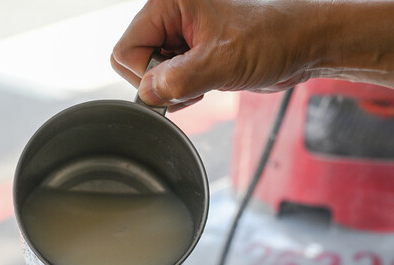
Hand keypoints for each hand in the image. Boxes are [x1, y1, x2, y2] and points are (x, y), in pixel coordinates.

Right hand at [111, 0, 319, 108]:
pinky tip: (205, 85)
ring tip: (204, 81)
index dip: (146, 75)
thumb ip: (178, 80)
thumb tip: (148, 94)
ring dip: (172, 89)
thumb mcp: (221, 62)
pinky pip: (167, 79)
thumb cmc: (269, 39)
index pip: (125, 50)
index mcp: (168, 2)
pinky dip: (182, 91)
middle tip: (192, 82)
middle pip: (133, 63)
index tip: (178, 80)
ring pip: (150, 74)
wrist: (299, 45)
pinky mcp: (190, 52)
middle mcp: (169, 14)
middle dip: (159, 83)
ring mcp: (179, 34)